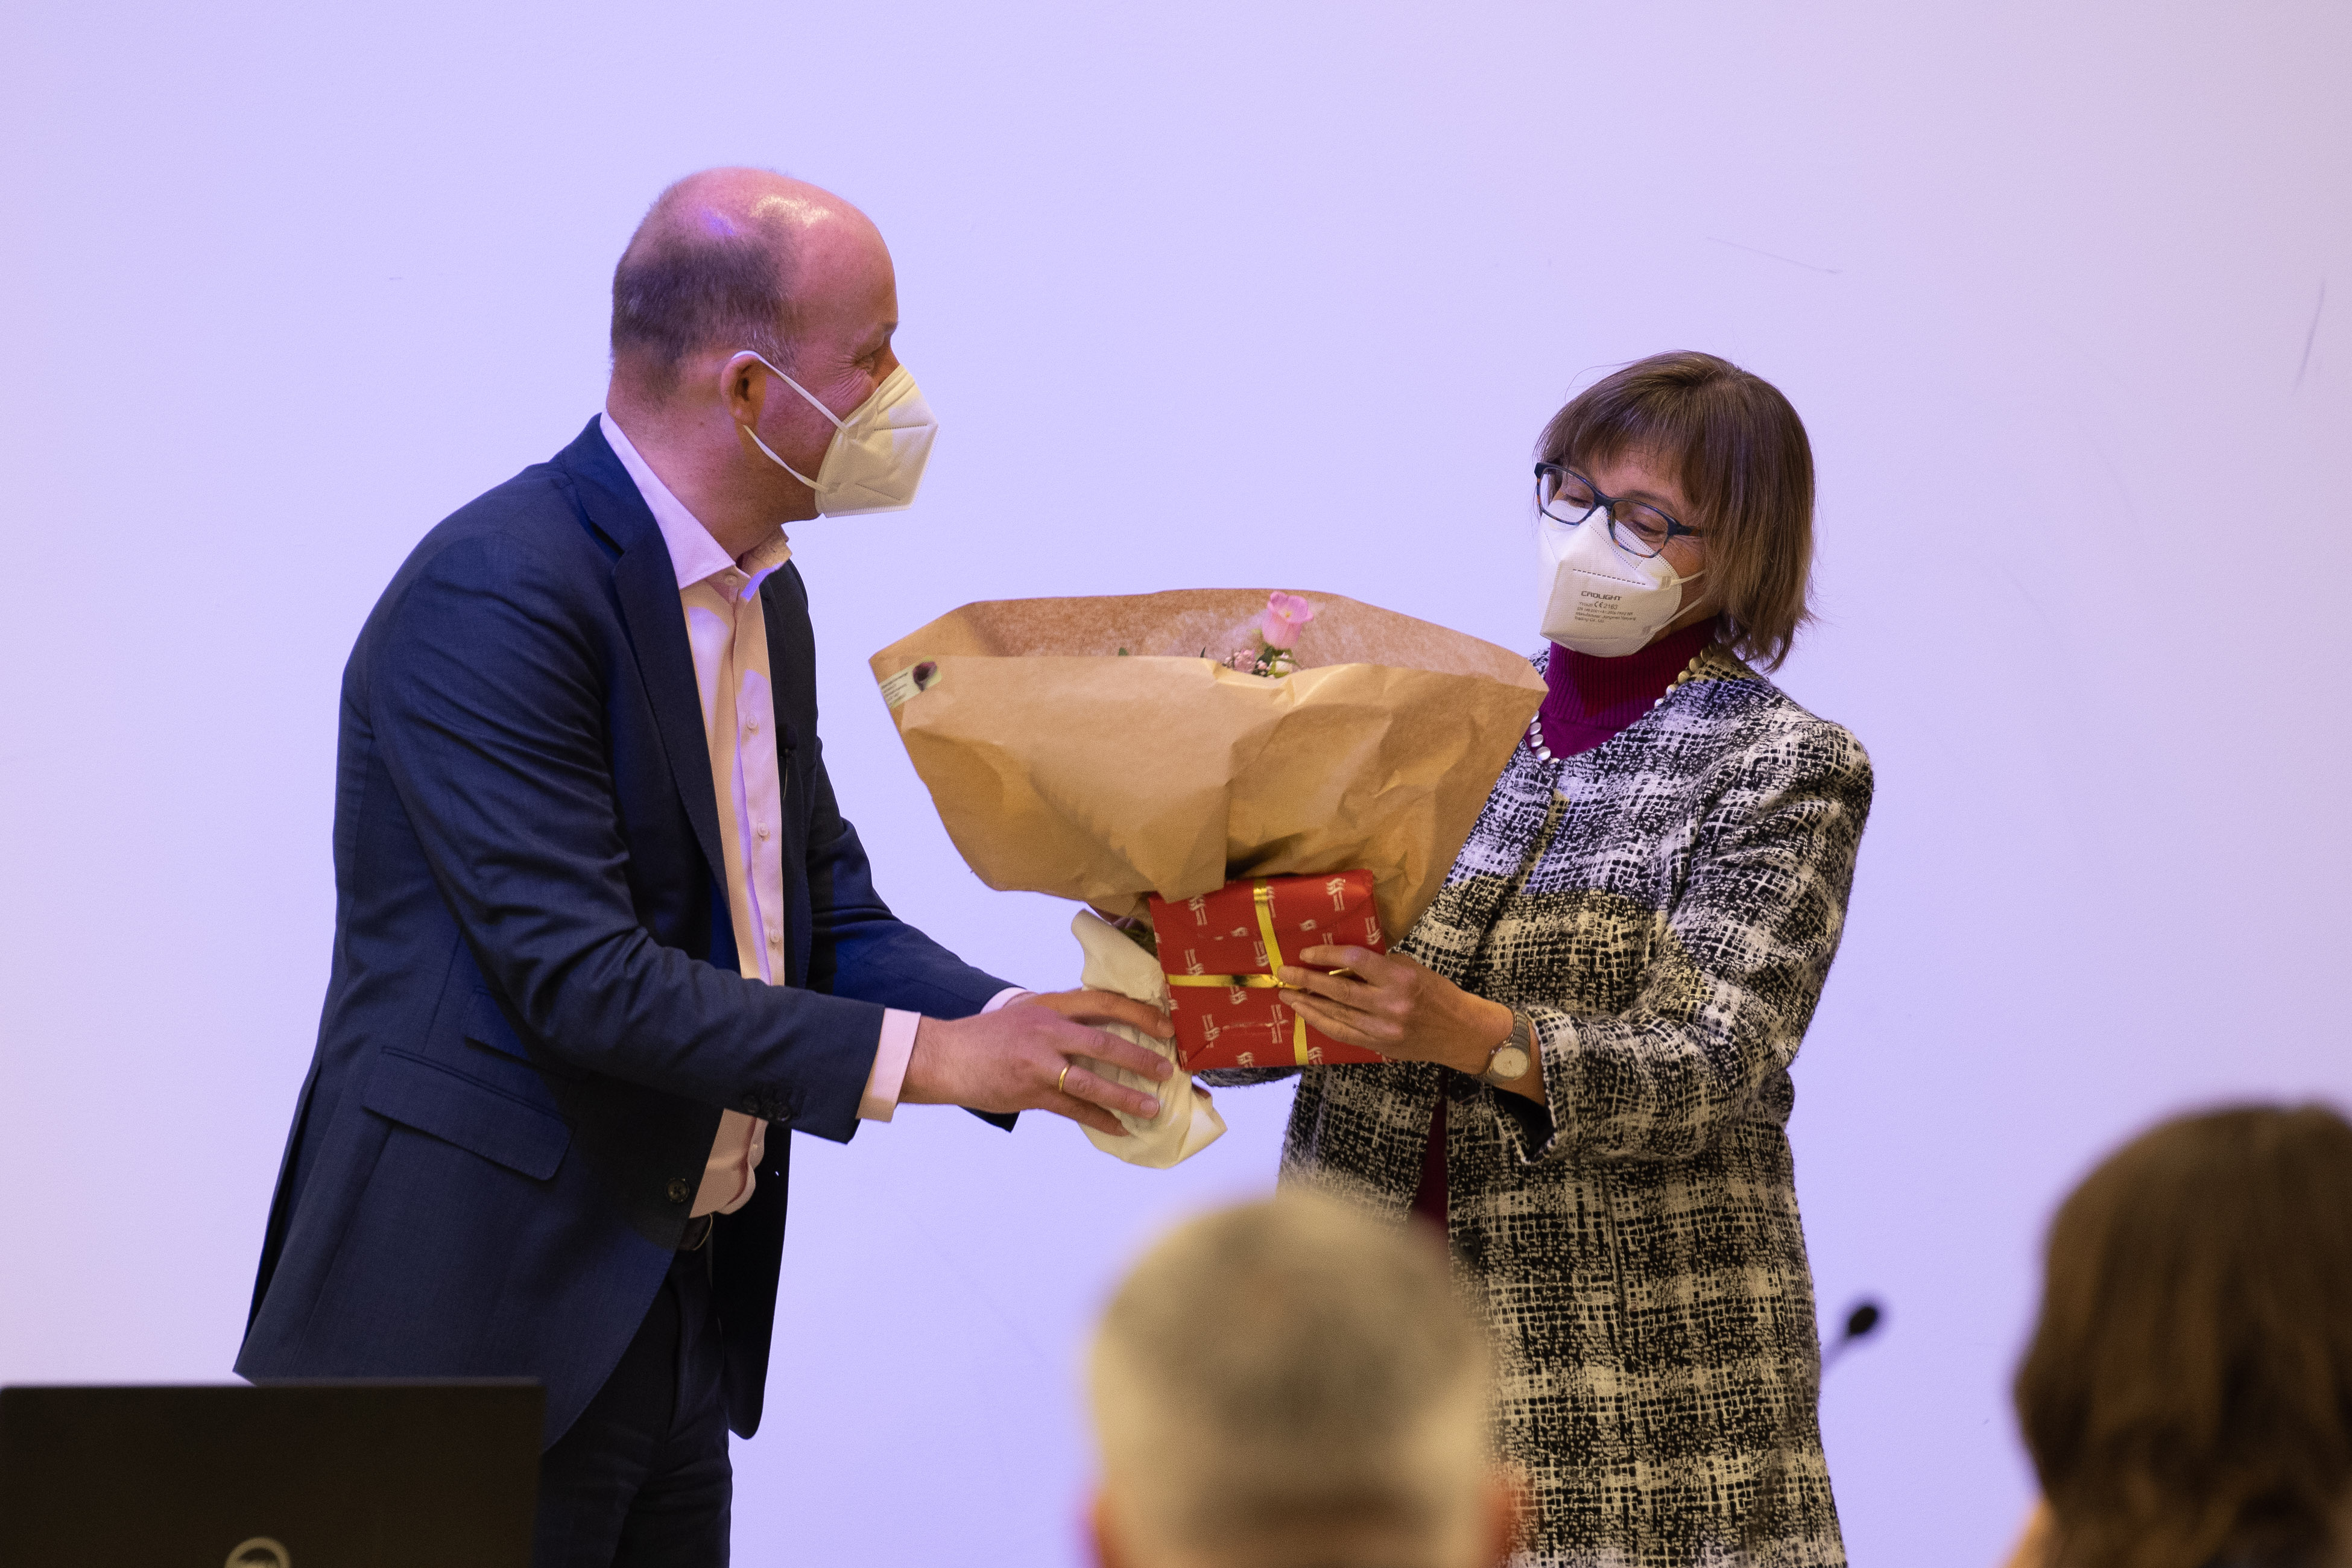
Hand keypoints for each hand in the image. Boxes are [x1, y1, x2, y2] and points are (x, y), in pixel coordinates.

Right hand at [899, 990, 1174, 1136]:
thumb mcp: (1026, 1014)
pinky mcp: (1030, 1092)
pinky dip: (1099, 1120)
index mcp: (1050, 1006)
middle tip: (1168, 1070)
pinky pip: (1072, 1109)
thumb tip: (1100, 1034)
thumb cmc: (986, 1037)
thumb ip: (1060, 1021)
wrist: (944, 1056)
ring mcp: (1038, 1063)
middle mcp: (1047, 1031)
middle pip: (1104, 1043)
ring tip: (1152, 1108)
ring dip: (1125, 1097)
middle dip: (1140, 1058)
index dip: (1138, 1013)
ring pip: (1091, 1081)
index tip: (1165, 1025)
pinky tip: (1119, 1129)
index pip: (1103, 1003)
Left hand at [1279, 946, 1515, 1077]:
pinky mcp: (1378, 1046)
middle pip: (1338, 990)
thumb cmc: (1437, 993)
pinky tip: (1307, 1014)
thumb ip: (1380, 965)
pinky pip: (1342, 1034)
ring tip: (1287, 995)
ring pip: (1335, 1015)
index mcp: (1399, 978)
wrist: (1460, 1032)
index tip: (1307, 952)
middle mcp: (1389, 1005)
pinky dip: (1322, 1023)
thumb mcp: (1412, 969)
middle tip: (1283, 973)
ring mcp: (1382, 1029)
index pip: (1354, 961)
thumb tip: (1343, 961)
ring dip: (1307, 1004)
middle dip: (1306, 981)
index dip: (1326, 955)